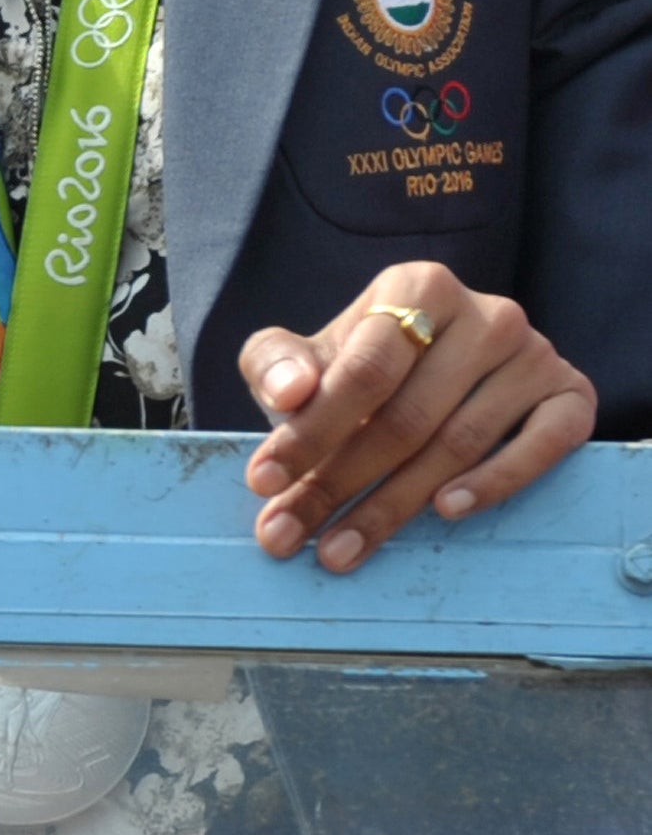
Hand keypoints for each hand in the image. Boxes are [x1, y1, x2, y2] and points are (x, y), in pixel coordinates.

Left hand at [239, 262, 596, 571]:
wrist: (445, 364)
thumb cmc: (364, 364)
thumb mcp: (308, 354)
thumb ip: (277, 363)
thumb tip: (290, 393)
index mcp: (416, 286)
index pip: (362, 371)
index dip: (309, 431)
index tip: (262, 481)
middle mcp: (485, 314)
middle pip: (407, 416)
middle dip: (339, 483)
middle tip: (290, 532)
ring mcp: (535, 354)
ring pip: (459, 443)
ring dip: (394, 506)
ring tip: (341, 548)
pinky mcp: (572, 395)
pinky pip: (541, 447)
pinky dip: (494, 482)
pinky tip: (445, 510)